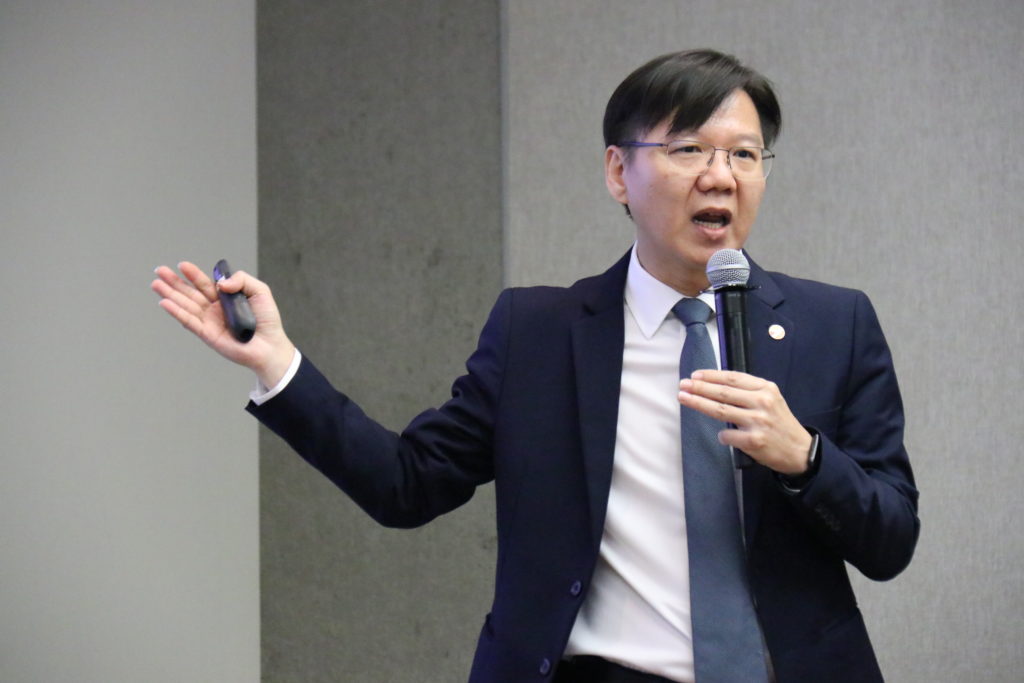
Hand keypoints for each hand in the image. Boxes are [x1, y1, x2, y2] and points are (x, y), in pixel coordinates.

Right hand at [151, 261, 295, 386]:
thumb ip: (241, 280)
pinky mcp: (207, 334)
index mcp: (225, 298)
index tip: (181, 265)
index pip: (205, 283)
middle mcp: (214, 309)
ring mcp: (209, 321)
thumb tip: (220, 283)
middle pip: (190, 292)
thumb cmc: (267, 320)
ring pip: (185, 305)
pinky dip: (176, 312)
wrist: (270, 345)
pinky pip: (189, 321)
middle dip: (174, 282)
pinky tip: (164, 303)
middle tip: (159, 271)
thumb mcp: (259, 291)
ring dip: (170, 294)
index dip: (193, 274)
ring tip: (155, 284)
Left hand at [678, 370, 811, 474]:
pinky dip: (722, 436)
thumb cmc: (779, 423)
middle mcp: (762, 402)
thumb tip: (716, 385)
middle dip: (699, 387)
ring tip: (684, 398)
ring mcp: (758, 421)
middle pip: (723, 392)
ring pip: (720, 410)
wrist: (799, 451)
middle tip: (683, 384)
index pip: (733, 378)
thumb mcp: (771, 399)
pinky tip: (722, 436)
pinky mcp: (754, 440)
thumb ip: (749, 392)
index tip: (695, 375)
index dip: (712, 376)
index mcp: (766, 388)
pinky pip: (727, 435)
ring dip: (698, 403)